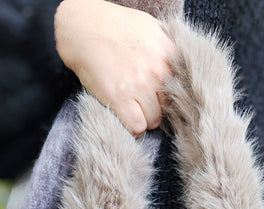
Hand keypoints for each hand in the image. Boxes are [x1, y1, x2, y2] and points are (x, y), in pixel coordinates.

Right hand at [54, 0, 175, 134]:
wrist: (82, 27)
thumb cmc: (114, 27)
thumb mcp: (150, 26)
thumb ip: (167, 46)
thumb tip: (179, 66)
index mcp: (168, 52)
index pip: (181, 89)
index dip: (169, 94)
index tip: (160, 95)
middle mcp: (158, 70)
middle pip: (169, 107)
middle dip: (157, 107)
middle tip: (143, 101)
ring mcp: (140, 85)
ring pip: (154, 120)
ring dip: (144, 117)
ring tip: (132, 105)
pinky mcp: (120, 98)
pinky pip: (137, 127)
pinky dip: (132, 125)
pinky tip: (125, 113)